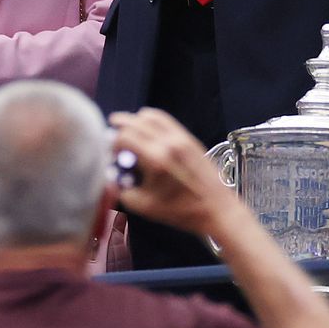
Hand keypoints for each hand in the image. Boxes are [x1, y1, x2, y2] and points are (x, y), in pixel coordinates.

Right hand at [108, 107, 235, 239]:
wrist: (217, 210)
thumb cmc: (182, 211)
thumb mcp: (145, 207)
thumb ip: (122, 191)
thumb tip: (111, 178)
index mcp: (156, 159)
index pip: (124, 137)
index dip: (112, 143)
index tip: (111, 154)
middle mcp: (167, 143)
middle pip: (134, 122)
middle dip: (119, 127)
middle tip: (112, 135)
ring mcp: (180, 138)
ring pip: (150, 116)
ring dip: (134, 120)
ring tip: (128, 129)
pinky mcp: (189, 138)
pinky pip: (165, 120)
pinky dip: (151, 119)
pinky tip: (146, 128)